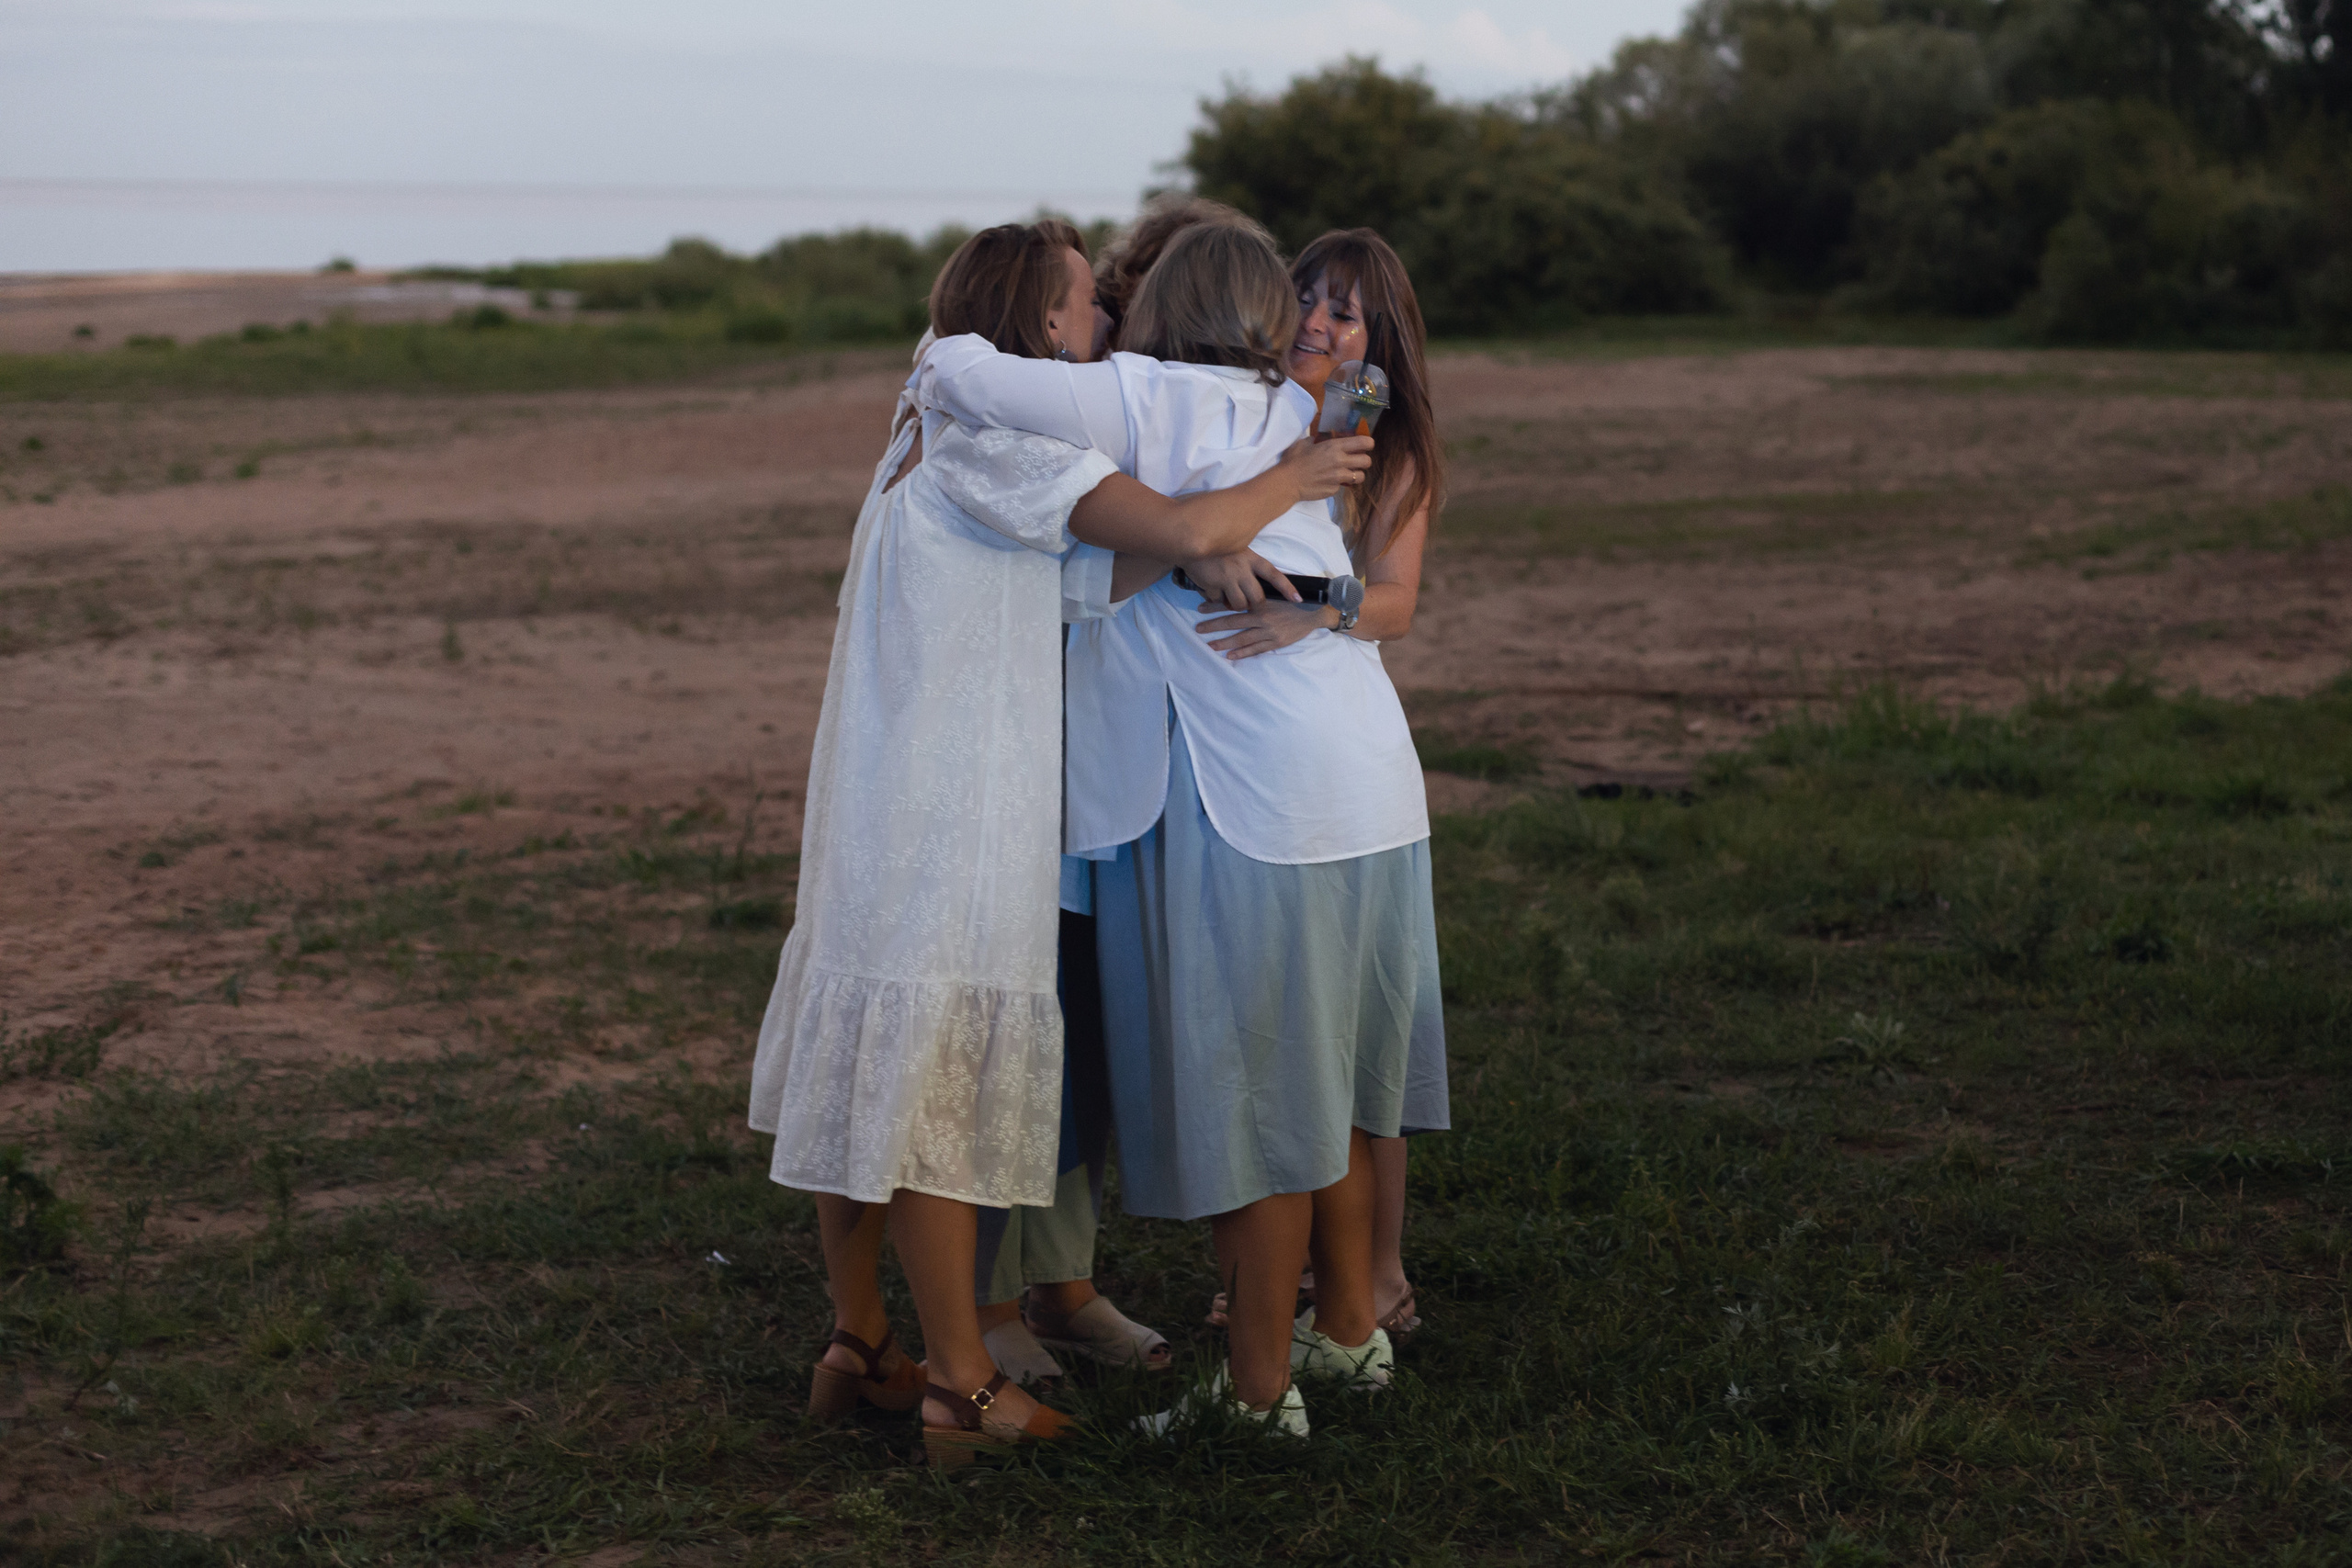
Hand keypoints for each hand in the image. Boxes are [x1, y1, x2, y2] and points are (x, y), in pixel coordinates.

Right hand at [1182, 549, 1298, 611]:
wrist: (1189, 540)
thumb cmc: (1216, 546)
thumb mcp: (1236, 547)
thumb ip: (1246, 562)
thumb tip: (1255, 581)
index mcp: (1250, 557)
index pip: (1273, 574)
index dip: (1286, 587)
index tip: (1298, 599)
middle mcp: (1241, 568)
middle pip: (1257, 597)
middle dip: (1256, 606)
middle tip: (1251, 606)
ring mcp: (1226, 578)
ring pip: (1239, 604)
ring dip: (1236, 605)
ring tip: (1230, 599)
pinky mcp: (1211, 585)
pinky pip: (1218, 601)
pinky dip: (1215, 600)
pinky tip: (1211, 592)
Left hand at [1194, 598, 1336, 659]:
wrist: (1316, 610)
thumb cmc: (1295, 597)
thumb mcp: (1276, 588)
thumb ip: (1258, 590)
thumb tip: (1237, 587)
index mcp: (1260, 602)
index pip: (1233, 604)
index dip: (1215, 606)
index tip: (1200, 608)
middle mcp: (1262, 617)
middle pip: (1232, 623)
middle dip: (1213, 626)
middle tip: (1198, 629)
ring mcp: (1269, 632)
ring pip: (1241, 639)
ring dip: (1224, 643)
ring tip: (1210, 645)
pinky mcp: (1276, 642)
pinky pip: (1256, 649)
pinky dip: (1242, 653)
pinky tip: (1230, 656)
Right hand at [1275, 434, 1371, 502]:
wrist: (1287, 482)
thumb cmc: (1294, 460)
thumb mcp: (1305, 443)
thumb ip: (1317, 440)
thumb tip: (1319, 439)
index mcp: (1335, 447)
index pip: (1364, 443)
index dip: (1368, 444)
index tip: (1366, 446)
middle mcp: (1341, 462)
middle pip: (1367, 461)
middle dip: (1364, 460)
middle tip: (1356, 461)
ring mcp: (1339, 478)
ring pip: (1360, 476)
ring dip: (1356, 474)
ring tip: (1347, 473)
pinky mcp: (1334, 490)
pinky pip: (1343, 486)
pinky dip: (1339, 484)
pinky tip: (1328, 482)